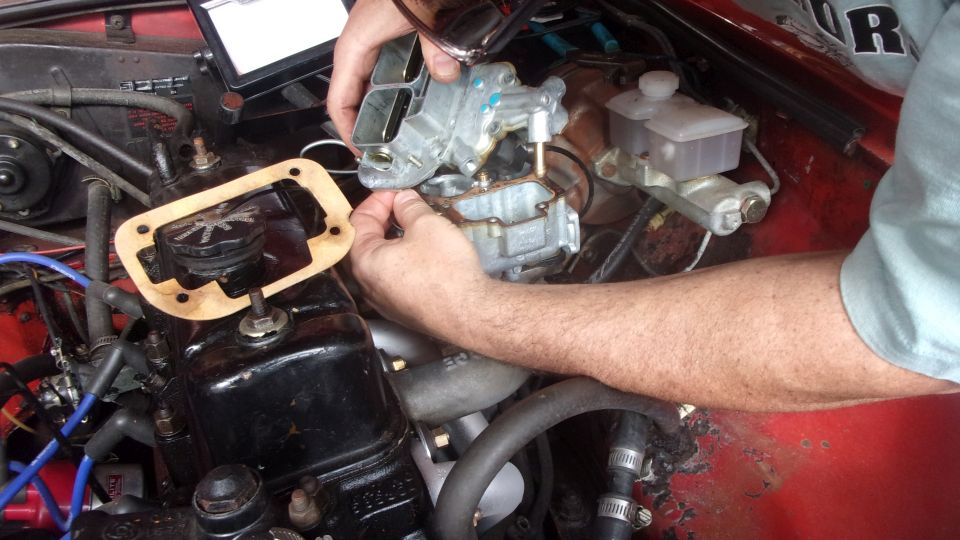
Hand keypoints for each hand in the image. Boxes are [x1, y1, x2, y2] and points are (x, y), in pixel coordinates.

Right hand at [329, 0, 461, 150]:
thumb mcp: (423, 14)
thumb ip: (436, 45)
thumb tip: (446, 73)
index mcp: (356, 45)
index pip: (339, 100)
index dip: (346, 131)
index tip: (362, 152)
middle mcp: (361, 45)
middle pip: (354, 97)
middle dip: (369, 126)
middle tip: (388, 150)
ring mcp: (375, 41)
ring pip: (372, 85)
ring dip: (386, 108)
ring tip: (404, 132)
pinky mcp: (390, 36)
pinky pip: (388, 71)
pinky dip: (400, 88)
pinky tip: (421, 98)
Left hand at [349, 190, 491, 337]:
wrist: (469, 314)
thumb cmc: (445, 270)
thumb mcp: (427, 224)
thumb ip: (409, 206)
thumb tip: (402, 199)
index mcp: (364, 260)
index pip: (359, 220)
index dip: (378, 200)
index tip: (396, 192)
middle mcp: (366, 284)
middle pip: (366, 242)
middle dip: (384, 220)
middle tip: (404, 207)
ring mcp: (383, 301)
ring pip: (380, 262)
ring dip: (393, 241)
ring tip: (414, 228)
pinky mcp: (401, 311)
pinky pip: (394, 280)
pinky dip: (402, 262)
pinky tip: (422, 255)